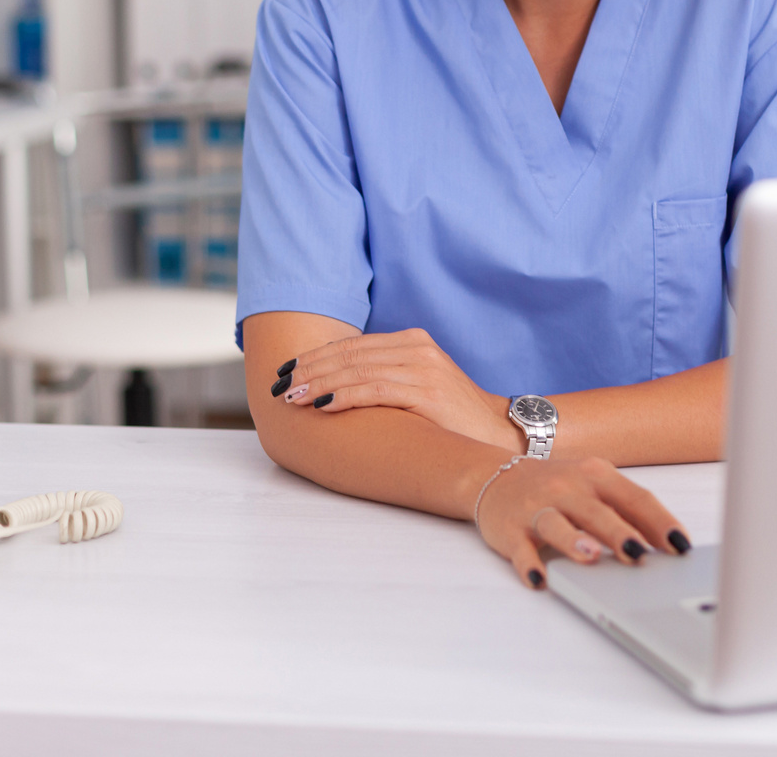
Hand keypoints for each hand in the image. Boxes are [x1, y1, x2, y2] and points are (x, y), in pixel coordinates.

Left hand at [271, 328, 516, 449]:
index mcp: (413, 342)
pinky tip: (322, 405)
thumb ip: (386, 377)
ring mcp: (424, 368)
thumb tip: (336, 384)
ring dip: (318, 384)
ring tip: (292, 397)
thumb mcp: (418, 386)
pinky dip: (343, 395)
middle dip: (309, 370)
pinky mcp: (427, 391)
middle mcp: (417, 348)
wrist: (497, 434)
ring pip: (357, 371)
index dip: (315, 357)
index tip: (286, 370)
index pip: (353, 346)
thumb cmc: (452, 418)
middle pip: (350, 355)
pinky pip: (375, 390)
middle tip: (280, 385)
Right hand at [474, 456, 691, 588]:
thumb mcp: (595, 486)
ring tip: (591, 557)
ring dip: (573, 541)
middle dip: (619, 532)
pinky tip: (538, 578)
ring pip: (556, 524)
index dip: (659, 522)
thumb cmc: (559, 488)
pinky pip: (520, 548)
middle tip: (639, 554)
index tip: (680, 546)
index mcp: (596, 475)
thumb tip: (667, 542)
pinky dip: (528, 563)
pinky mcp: (510, 529)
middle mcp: (567, 488)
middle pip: (597, 511)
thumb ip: (627, 510)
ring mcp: (537, 507)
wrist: (496, 477)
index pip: (634, 498)